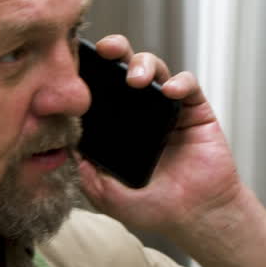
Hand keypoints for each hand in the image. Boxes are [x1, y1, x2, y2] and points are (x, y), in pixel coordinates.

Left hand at [76, 34, 244, 241]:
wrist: (197, 216)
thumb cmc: (156, 208)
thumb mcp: (110, 198)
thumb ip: (89, 178)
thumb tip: (68, 152)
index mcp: (116, 126)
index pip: (99, 89)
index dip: (87, 73)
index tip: (74, 64)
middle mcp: (140, 111)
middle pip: (124, 66)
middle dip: (115, 50)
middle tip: (105, 50)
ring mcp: (167, 108)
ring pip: (154, 68)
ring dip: (143, 63)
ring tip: (136, 79)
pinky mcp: (194, 110)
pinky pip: (188, 84)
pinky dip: (179, 82)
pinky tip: (170, 91)